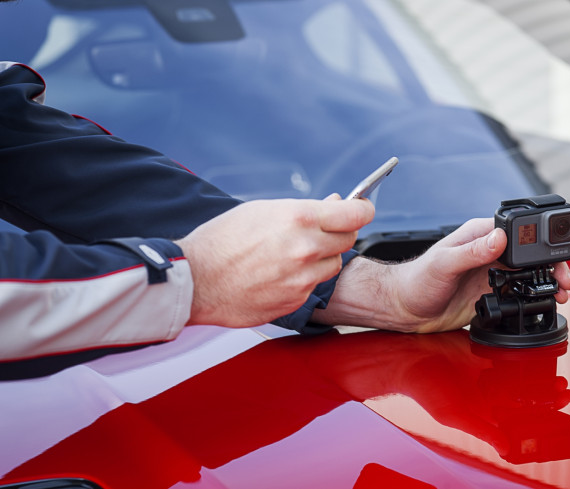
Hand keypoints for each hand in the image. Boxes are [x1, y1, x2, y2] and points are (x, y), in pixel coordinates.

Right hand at [177, 196, 373, 326]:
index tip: (363, 208)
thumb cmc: (222, 240)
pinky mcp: (295, 301)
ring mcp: (303, 279)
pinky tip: (277, 274)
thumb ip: (305, 209)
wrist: (195, 280)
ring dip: (321, 258)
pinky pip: (312, 286)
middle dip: (338, 232)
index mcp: (300, 218)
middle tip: (320, 230)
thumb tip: (335, 203)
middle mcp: (307, 249)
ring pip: (332, 265)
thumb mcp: (263, 210)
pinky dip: (303, 279)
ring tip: (290, 254)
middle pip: (348, 239)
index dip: (363, 209)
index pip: (356, 214)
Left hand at [312, 218, 569, 332]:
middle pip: (531, 251)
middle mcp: (489, 251)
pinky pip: (520, 292)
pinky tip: (545, 301)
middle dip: (553, 261)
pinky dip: (536, 296)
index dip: (542, 232)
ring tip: (562, 290)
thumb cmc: (416, 280)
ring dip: (548, 279)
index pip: (518, 228)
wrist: (404, 308)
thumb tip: (499, 237)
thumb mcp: (444, 263)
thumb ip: (472, 251)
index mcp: (479, 234)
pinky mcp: (491, 293)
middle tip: (565, 276)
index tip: (562, 238)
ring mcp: (491, 272)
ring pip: (530, 272)